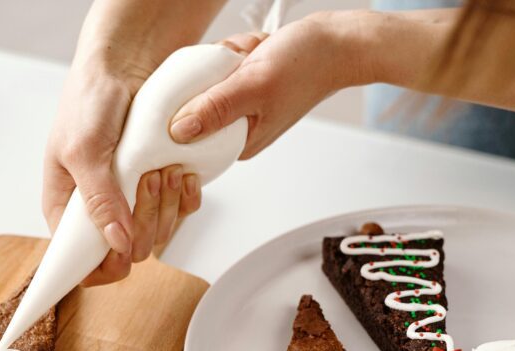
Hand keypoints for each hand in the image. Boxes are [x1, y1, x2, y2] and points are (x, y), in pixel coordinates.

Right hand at [43, 66, 201, 286]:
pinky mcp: (157, 187)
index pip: (80, 262)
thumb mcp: (84, 150)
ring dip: (166, 206)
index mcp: (67, 208)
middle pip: (126, 252)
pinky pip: (177, 214)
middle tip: (148, 181)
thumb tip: (117, 245)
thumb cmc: (90, 100)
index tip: (124, 251)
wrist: (125, 63)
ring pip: (156, 235)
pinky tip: (183, 175)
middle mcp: (98, 210)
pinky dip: (185, 199)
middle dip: (144, 223)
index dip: (104, 266)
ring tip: (165, 168)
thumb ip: (98, 200)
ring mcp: (129, 201)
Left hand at [170, 13, 371, 157]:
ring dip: (230, 57)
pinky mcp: (243, 85)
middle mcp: (238, 129)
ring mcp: (240, 106)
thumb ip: (215, 109)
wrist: (337, 42)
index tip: (211, 83)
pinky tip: (258, 50)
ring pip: (207, 77)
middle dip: (217, 73)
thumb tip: (177, 132)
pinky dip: (238, 50)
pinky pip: (222, 64)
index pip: (190, 135)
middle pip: (194, 101)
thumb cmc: (306, 66)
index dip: (188, 104)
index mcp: (240, 143)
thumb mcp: (252, 87)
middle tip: (245, 63)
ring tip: (257, 55)